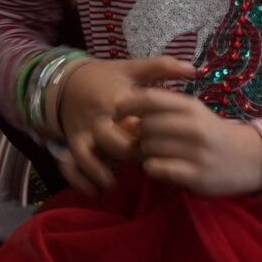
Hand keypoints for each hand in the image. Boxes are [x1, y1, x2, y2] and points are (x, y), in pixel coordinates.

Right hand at [50, 56, 195, 194]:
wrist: (67, 79)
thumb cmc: (106, 77)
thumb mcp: (132, 68)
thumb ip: (162, 67)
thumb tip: (193, 69)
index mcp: (113, 101)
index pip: (135, 125)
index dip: (149, 138)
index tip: (162, 143)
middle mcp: (95, 119)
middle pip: (112, 144)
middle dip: (128, 157)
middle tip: (144, 164)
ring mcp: (80, 132)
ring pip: (85, 156)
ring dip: (99, 173)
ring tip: (114, 184)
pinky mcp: (71, 143)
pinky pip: (70, 166)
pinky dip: (80, 181)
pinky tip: (95, 193)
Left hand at [118, 87, 261, 196]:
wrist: (249, 159)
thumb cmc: (210, 132)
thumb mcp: (191, 112)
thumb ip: (160, 109)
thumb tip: (122, 116)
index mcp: (191, 107)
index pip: (149, 99)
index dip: (127, 105)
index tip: (117, 113)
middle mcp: (195, 127)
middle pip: (145, 126)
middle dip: (138, 134)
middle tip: (143, 140)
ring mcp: (197, 153)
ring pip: (149, 148)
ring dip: (144, 152)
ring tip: (155, 154)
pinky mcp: (197, 176)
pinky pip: (157, 168)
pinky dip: (152, 167)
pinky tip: (160, 167)